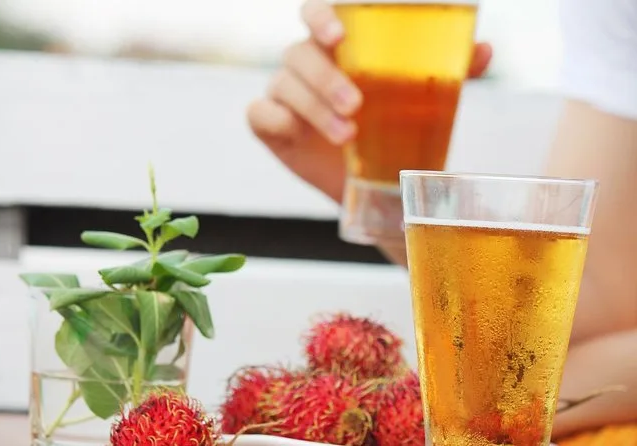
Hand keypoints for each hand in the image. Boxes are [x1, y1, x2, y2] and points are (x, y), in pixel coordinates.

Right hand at [247, 0, 492, 203]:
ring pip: (284, 85)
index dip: (320, 17)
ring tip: (348, 137)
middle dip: (326, 79)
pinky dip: (275, 120)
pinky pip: (259, 114)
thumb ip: (447, 72)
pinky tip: (295, 134)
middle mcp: (306, 66)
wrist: (374, 183)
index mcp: (336, 50)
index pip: (316, 15)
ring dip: (314, 109)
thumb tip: (484, 50)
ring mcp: (284, 95)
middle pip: (299, 54)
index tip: (339, 36)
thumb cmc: (393, 129)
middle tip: (357, 107)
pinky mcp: (271, 126)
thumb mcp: (422, 101)